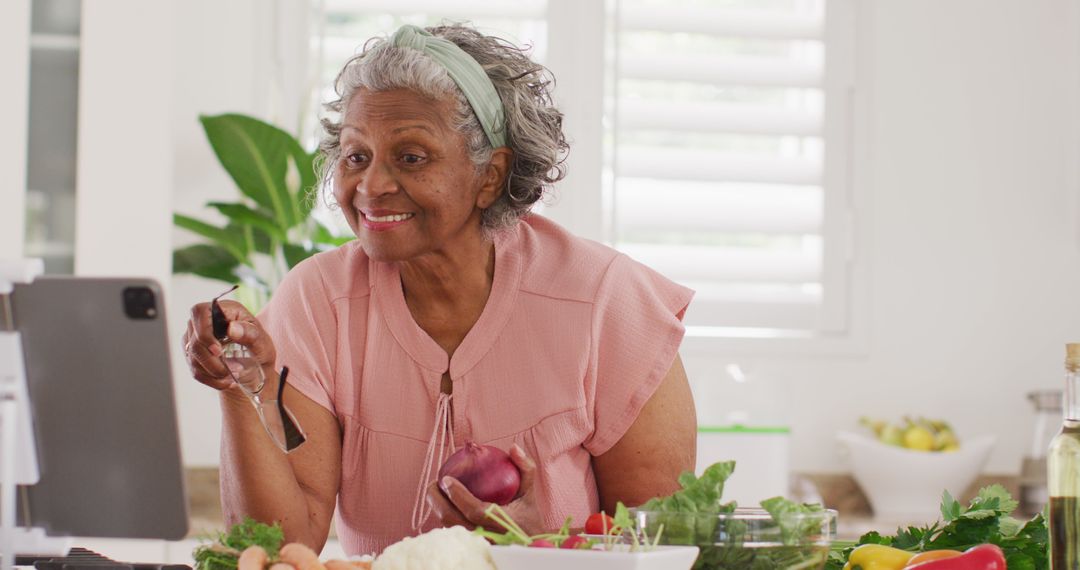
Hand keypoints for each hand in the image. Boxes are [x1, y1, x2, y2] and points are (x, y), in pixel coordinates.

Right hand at [182, 299, 276, 392]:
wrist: (255, 366)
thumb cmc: (259, 348)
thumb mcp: (262, 341)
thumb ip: (249, 333)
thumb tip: (232, 328)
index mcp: (223, 310)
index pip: (200, 312)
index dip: (204, 332)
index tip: (219, 351)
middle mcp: (203, 321)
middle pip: (194, 341)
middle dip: (213, 362)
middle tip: (236, 370)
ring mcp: (194, 337)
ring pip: (193, 358)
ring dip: (215, 373)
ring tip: (235, 376)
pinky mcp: (192, 354)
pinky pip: (195, 370)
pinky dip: (211, 380)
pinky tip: (226, 381)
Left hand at [425, 444, 546, 534]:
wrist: (528, 543)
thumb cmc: (528, 515)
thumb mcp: (529, 491)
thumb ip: (525, 468)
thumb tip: (513, 447)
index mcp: (503, 522)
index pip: (475, 510)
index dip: (458, 495)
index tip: (446, 478)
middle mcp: (487, 536)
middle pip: (454, 521)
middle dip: (438, 501)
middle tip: (434, 484)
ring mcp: (477, 544)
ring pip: (449, 528)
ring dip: (438, 509)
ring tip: (436, 491)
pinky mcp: (471, 547)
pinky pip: (451, 532)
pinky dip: (444, 517)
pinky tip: (443, 503)